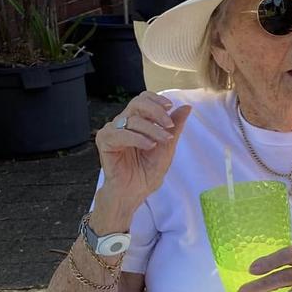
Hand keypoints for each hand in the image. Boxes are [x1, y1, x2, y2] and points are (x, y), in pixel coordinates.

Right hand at [94, 92, 190, 216]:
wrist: (134, 192)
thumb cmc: (148, 171)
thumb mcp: (167, 147)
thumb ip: (175, 127)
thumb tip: (187, 107)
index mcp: (138, 121)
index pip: (143, 99)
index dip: (156, 99)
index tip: (170, 106)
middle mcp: (124, 123)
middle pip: (137, 103)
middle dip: (156, 111)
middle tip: (169, 125)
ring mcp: (113, 131)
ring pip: (131, 119)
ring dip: (151, 129)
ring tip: (164, 141)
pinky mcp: (104, 142)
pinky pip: (119, 133)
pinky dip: (137, 138)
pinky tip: (149, 146)